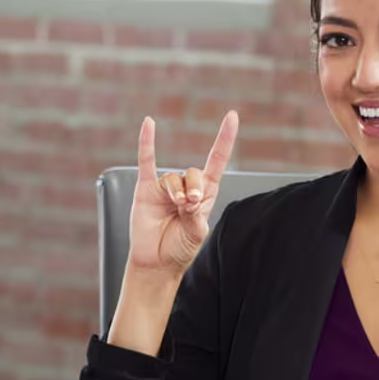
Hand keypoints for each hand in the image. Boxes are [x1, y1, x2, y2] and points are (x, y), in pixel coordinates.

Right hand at [126, 112, 237, 278]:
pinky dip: (147, 142)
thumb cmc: (179, 249)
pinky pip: (146, 162)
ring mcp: (165, 187)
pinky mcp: (145, 190)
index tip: (232, 117)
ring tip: (176, 206)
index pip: (217, 161)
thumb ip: (195, 216)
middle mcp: (186, 187)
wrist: (156, 262)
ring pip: (173, 177)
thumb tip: (188, 199)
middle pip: (194, 172)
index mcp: (205, 195)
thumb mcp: (196, 234)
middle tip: (190, 205)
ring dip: (176, 190)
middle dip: (194, 187)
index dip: (225, 140)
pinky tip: (149, 124)